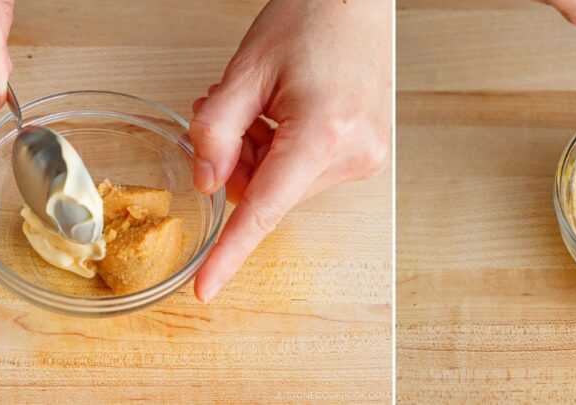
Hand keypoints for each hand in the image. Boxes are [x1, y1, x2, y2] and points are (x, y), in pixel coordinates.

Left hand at [187, 0, 390, 301]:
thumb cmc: (312, 16)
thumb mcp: (246, 69)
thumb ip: (217, 130)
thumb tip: (208, 184)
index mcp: (323, 134)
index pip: (264, 210)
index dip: (230, 252)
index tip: (206, 287)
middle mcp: (353, 155)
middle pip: (269, 192)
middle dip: (238, 162)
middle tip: (225, 110)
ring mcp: (366, 157)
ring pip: (285, 183)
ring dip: (259, 153)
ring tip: (260, 102)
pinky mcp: (368, 153)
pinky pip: (307, 170)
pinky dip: (283, 149)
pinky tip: (284, 110)